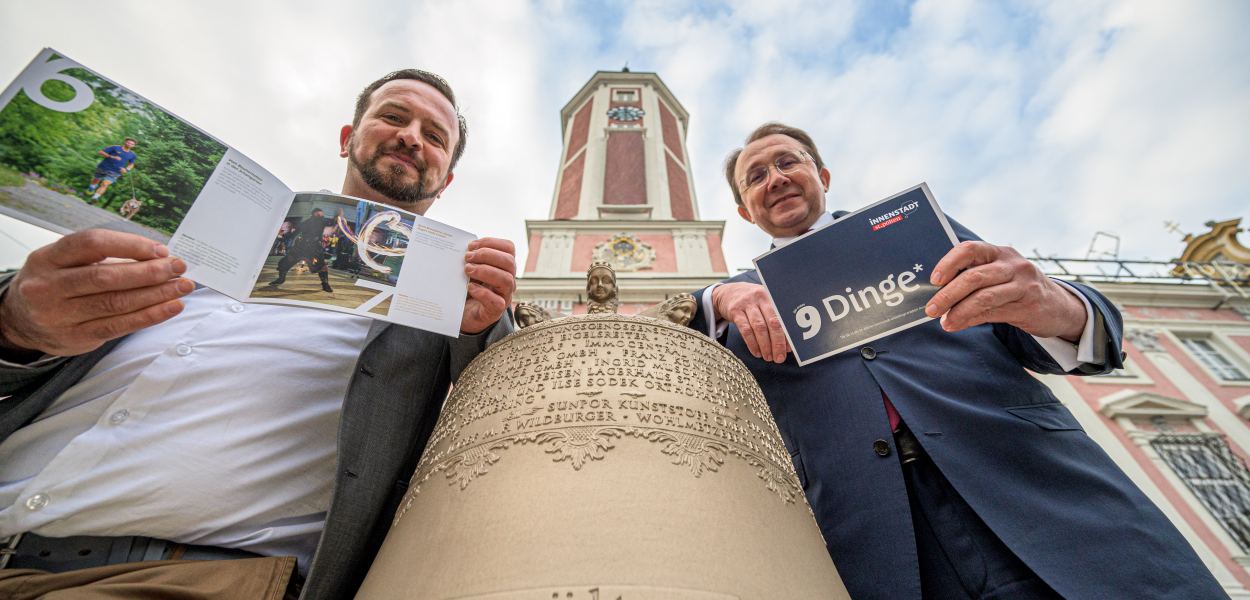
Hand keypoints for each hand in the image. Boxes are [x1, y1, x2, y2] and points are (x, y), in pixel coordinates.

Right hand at [0, 230, 193, 356]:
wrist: (20, 321)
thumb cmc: (53, 283)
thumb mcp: (63, 261)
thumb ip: (101, 256)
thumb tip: (157, 255)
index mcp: (48, 258)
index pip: (91, 244)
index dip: (129, 245)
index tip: (160, 250)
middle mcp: (49, 286)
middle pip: (107, 277)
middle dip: (149, 272)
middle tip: (179, 268)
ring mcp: (60, 315)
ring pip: (116, 303)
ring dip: (156, 294)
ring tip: (182, 287)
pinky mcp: (76, 338)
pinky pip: (119, 326)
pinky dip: (149, 316)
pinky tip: (170, 307)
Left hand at [461, 237, 515, 334]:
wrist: (463, 315)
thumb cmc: (467, 289)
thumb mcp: (470, 270)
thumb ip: (470, 259)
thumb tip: (462, 247)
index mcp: (503, 267)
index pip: (509, 248)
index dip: (491, 242)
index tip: (472, 245)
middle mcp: (507, 280)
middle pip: (509, 262)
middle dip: (487, 255)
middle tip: (468, 257)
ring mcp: (504, 296)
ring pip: (506, 280)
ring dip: (485, 271)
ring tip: (467, 270)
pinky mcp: (495, 311)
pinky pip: (496, 301)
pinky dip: (482, 292)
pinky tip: (470, 287)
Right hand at [711, 282, 788, 362]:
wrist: (726, 292)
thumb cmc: (751, 302)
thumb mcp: (764, 303)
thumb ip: (776, 319)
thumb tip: (787, 344)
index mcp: (772, 296)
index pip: (783, 318)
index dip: (787, 335)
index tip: (789, 350)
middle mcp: (760, 298)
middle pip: (773, 323)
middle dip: (777, 343)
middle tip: (779, 358)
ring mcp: (747, 303)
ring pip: (759, 327)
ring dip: (765, 345)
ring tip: (768, 357)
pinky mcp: (735, 311)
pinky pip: (745, 330)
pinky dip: (752, 343)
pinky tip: (756, 352)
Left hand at [925, 241, 1084, 340]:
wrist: (1059, 307)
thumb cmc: (1017, 288)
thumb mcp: (999, 277)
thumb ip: (973, 280)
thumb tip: (937, 296)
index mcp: (999, 252)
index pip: (971, 249)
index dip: (949, 262)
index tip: (934, 279)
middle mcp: (1013, 265)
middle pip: (974, 277)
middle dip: (948, 294)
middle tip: (931, 309)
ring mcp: (1023, 284)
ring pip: (983, 297)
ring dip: (958, 311)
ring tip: (944, 322)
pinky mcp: (1028, 305)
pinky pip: (993, 313)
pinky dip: (971, 320)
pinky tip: (957, 325)